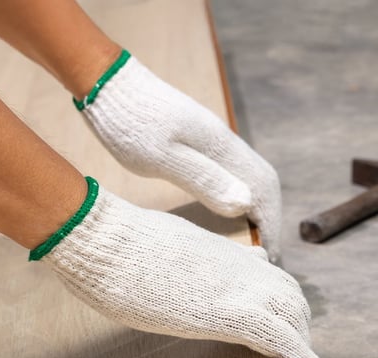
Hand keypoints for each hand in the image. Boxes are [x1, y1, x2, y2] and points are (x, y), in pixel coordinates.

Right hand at [37, 178, 320, 357]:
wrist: (104, 239)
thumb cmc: (119, 243)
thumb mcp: (166, 242)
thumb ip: (196, 254)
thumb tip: (207, 258)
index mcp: (220, 252)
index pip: (267, 272)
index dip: (281, 297)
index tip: (284, 315)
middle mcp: (237, 266)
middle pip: (289, 293)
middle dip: (297, 321)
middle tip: (297, 347)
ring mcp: (237, 287)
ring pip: (292, 312)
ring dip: (301, 339)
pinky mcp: (228, 313)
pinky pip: (278, 336)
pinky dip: (301, 354)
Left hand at [77, 53, 283, 260]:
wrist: (107, 83)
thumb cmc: (128, 123)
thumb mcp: (161, 157)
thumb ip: (204, 179)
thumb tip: (246, 204)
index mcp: (220, 146)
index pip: (262, 188)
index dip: (270, 223)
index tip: (270, 255)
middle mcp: (223, 141)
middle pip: (263, 181)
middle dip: (269, 217)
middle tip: (265, 252)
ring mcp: (210, 139)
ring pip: (247, 175)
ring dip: (255, 205)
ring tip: (249, 238)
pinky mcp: (195, 140)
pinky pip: (229, 171)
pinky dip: (236, 194)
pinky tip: (225, 210)